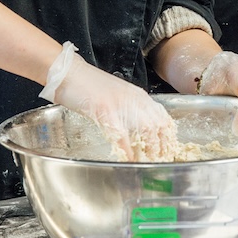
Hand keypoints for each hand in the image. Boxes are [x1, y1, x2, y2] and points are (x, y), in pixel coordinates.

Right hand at [49, 52, 177, 161]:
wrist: (69, 73)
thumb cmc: (89, 86)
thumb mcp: (117, 96)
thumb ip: (130, 108)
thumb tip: (139, 129)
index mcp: (138, 96)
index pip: (162, 116)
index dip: (168, 135)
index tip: (168, 149)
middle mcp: (134, 99)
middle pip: (157, 126)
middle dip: (161, 146)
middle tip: (159, 161)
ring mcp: (120, 104)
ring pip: (144, 130)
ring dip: (147, 150)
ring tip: (147, 164)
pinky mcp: (105, 110)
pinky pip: (121, 134)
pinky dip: (126, 150)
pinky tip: (127, 160)